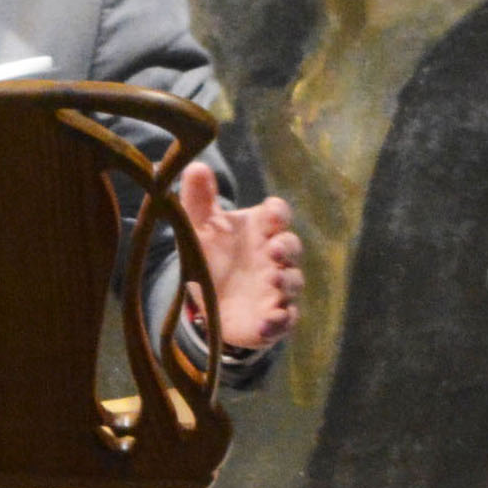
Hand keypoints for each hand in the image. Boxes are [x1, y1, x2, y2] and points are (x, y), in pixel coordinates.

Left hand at [178, 162, 302, 351]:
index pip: (277, 215)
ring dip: (287, 282)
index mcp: (259, 230)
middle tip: (273, 249)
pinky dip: (279, 322)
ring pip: (293, 282)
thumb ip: (198, 197)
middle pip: (291, 247)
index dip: (277, 214)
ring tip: (273, 281)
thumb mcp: (199, 225)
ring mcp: (276, 288)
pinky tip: (268, 323)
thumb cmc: (211, 254)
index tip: (271, 215)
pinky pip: (285, 320)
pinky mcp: (272, 318)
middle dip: (287, 247)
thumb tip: (194, 165)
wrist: (207, 298)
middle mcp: (273, 257)